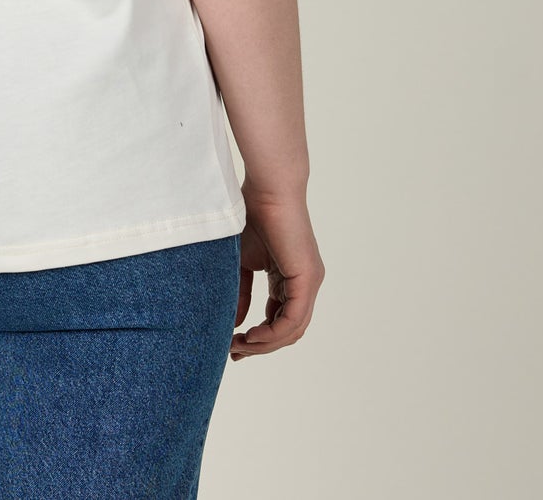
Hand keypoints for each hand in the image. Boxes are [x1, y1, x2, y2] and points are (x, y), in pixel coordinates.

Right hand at [230, 188, 323, 361]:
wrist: (267, 189)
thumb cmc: (252, 214)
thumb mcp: (242, 261)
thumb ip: (240, 291)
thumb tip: (235, 322)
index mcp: (290, 279)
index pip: (279, 318)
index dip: (258, 336)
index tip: (233, 344)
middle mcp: (305, 284)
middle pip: (287, 330)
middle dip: (260, 346)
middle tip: (235, 353)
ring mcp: (310, 283)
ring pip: (292, 329)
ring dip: (265, 343)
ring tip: (240, 346)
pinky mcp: (308, 280)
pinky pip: (293, 319)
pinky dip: (273, 333)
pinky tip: (252, 336)